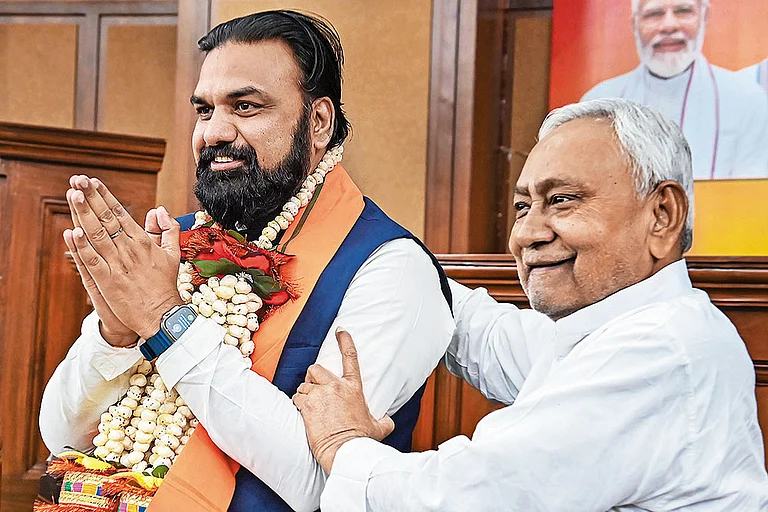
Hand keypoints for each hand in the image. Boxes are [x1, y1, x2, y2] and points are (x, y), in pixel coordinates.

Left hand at [64, 175, 182, 338]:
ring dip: (84, 214)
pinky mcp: (109, 282)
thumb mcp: (172, 253)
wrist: (162, 314)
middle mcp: (130, 250)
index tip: (92, 182)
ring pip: (97, 235)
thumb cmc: (165, 285)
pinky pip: (92, 261)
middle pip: (106, 219)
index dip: (105, 196)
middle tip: (78, 180)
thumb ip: (167, 229)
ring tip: (72, 195)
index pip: (120, 213)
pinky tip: (72, 232)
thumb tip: (159, 210)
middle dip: (91, 197)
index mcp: (143, 241)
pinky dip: (81, 247)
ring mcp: (118, 265)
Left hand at [293, 328, 393, 472]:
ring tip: (311, 408)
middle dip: (313, 377)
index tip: (340, 331)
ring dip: (305, 394)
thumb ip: (384, 420)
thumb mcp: (379, 428)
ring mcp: (320, 394)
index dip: (345, 341)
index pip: (350, 357)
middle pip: (316, 368)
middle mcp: (336, 386)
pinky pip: (297, 397)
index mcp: (353, 387)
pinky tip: (305, 414)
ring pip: (304, 384)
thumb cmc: (361, 440)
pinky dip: (298, 404)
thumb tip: (389, 420)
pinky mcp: (307, 405)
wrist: (346, 451)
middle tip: (315, 388)